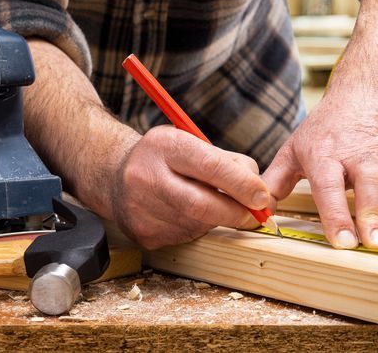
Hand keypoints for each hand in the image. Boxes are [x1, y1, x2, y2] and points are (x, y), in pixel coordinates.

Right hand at [111, 125, 271, 248]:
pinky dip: (200, 227)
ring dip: (219, 218)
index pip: (211, 166)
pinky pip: (186, 235)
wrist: (114, 175)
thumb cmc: (165, 157)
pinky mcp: (143, 234)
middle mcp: (147, 177)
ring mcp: (140, 209)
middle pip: (203, 204)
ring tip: (218, 204)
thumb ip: (227, 160)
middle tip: (257, 214)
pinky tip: (192, 214)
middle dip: (237, 212)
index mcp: (164, 146)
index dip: (242, 184)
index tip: (264, 195)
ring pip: (198, 223)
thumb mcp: (192, 142)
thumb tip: (259, 188)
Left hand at [262, 86, 377, 249]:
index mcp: (325, 153)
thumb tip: (258, 208)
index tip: (342, 242)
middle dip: (372, 217)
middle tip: (374, 244)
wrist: (372, 90)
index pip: (329, 186)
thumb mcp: (296, 146)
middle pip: (367, 186)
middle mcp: (358, 152)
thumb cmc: (331, 124)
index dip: (336, 214)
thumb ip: (276, 180)